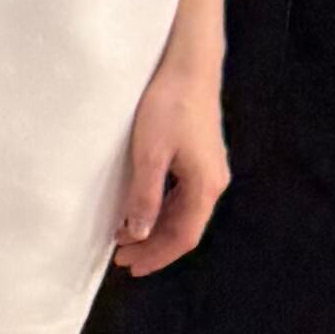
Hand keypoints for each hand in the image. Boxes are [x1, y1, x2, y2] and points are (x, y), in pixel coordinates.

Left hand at [113, 44, 229, 275]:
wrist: (189, 67)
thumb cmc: (169, 106)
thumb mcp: (150, 154)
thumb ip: (145, 197)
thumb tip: (138, 234)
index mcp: (205, 186)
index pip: (183, 237)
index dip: (157, 255)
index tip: (130, 266)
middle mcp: (213, 182)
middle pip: (185, 228)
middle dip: (153, 245)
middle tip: (121, 257)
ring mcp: (209, 169)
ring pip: (183, 212)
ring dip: (155, 228)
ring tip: (124, 236)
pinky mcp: (201, 157)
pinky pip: (183, 195)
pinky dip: (161, 209)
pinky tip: (141, 208)